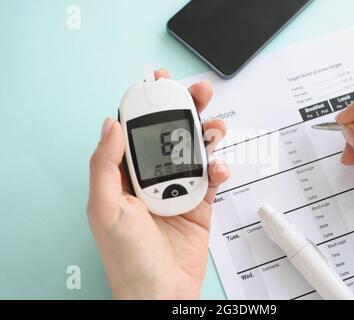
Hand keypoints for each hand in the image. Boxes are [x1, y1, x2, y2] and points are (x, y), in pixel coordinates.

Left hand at [87, 69, 229, 298]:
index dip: (148, 105)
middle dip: (185, 110)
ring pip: (195, 151)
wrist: (161, 293)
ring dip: (208, 135)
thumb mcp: (106, 208)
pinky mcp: (199, 203)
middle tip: (198, 93)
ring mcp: (177, 190)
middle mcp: (151, 179)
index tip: (159, 84)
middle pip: (171, 135)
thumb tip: (109, 124)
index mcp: (124, 177)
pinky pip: (212, 178)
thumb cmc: (128, 258)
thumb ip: (105, 164)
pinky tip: (220, 169)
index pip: (136, 131)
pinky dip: (219, 169)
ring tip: (216, 127)